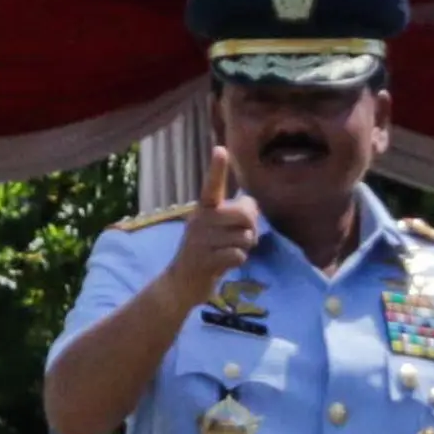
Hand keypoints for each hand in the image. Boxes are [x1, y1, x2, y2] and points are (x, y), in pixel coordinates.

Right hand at [157, 146, 261, 306]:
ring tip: (231, 251)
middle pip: (245, 213)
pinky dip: (238, 260)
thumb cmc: (206, 253)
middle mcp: (200, 220)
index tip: (221, 149)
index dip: (217, 168)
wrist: (181, 284)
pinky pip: (237, 254)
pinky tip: (226, 264)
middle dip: (252, 227)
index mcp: (203, 209)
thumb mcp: (215, 230)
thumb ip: (233, 216)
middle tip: (245, 238)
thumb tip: (252, 206)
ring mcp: (201, 240)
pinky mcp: (205, 260)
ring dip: (245, 247)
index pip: (212, 185)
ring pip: (244, 236)